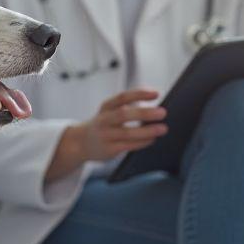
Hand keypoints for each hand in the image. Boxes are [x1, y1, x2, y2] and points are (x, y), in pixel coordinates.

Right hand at [46, 89, 167, 180]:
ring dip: (147, 131)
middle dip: (144, 113)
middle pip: (124, 114)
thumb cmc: (104, 124)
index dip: (139, 94)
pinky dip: (142, 142)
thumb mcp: (109, 111)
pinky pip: (128, 145)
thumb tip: (155, 102)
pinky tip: (153, 139)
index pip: (122, 97)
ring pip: (127, 133)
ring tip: (163, 128)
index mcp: (106, 107)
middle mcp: (103, 120)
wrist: (80, 143)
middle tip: (163, 112)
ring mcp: (105, 135)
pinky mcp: (109, 149)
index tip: (156, 93)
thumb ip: (128, 106)